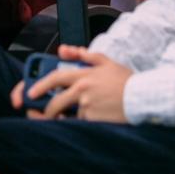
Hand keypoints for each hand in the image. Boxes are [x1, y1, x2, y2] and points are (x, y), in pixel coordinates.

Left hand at [10, 46, 131, 122]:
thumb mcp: (106, 62)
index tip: (31, 93)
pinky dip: (83, 123)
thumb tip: (63, 49)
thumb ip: (84, 54)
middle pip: (55, 102)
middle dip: (47, 111)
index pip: (55, 78)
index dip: (39, 85)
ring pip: (69, 115)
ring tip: (79, 116)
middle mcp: (83, 90)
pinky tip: (94, 119)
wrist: (144, 97)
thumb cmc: (126, 81)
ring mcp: (87, 106)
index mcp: (84, 75)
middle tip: (45, 114)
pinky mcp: (94, 120)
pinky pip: (82, 123)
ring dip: (69, 118)